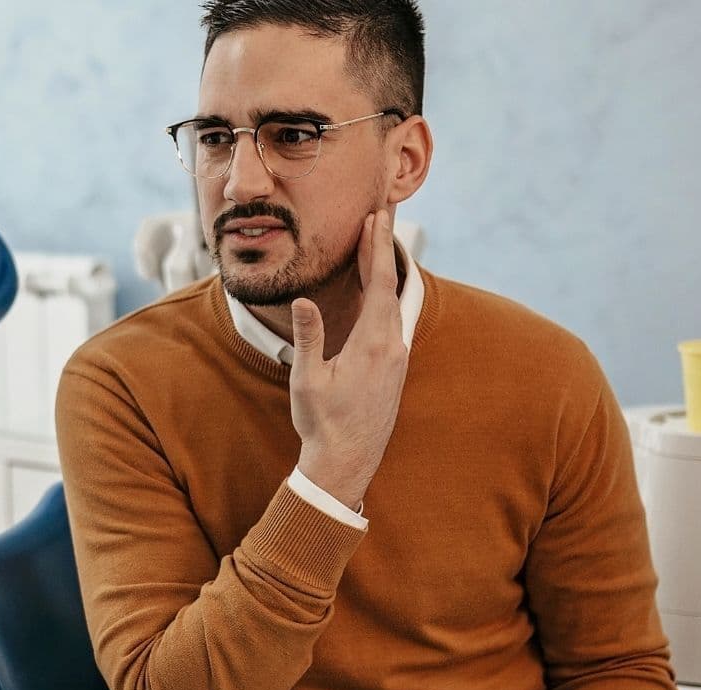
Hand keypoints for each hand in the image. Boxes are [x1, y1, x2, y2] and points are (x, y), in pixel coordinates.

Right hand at [291, 206, 410, 508]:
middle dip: (383, 250)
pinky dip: (386, 296)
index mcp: (372, 344)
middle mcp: (393, 347)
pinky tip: (379, 291)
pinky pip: (394, 320)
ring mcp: (397, 358)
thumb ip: (309, 337)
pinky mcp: (395, 369)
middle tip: (381, 216)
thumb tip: (303, 301)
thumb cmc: (322, 423)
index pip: (380, 283)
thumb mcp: (307, 380)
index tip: (376, 218)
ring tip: (379, 245)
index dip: (377, 248)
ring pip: (395, 303)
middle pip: (392, 286)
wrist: (347, 462)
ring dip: (385, 272)